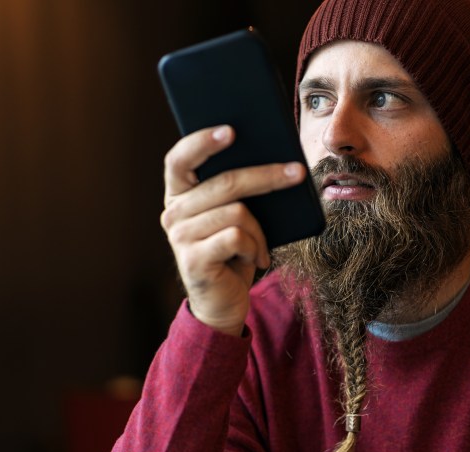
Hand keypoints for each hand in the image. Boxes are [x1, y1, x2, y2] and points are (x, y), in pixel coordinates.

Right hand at [161, 125, 305, 335]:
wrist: (224, 302)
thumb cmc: (233, 252)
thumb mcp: (233, 217)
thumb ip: (236, 191)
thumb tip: (271, 158)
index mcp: (179, 195)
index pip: (179, 159)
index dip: (202, 142)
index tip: (231, 131)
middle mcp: (173, 214)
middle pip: (224, 183)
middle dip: (266, 176)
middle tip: (297, 173)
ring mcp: (179, 238)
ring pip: (237, 212)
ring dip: (259, 232)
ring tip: (260, 247)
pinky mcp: (193, 261)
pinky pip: (237, 238)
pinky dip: (254, 248)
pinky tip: (254, 260)